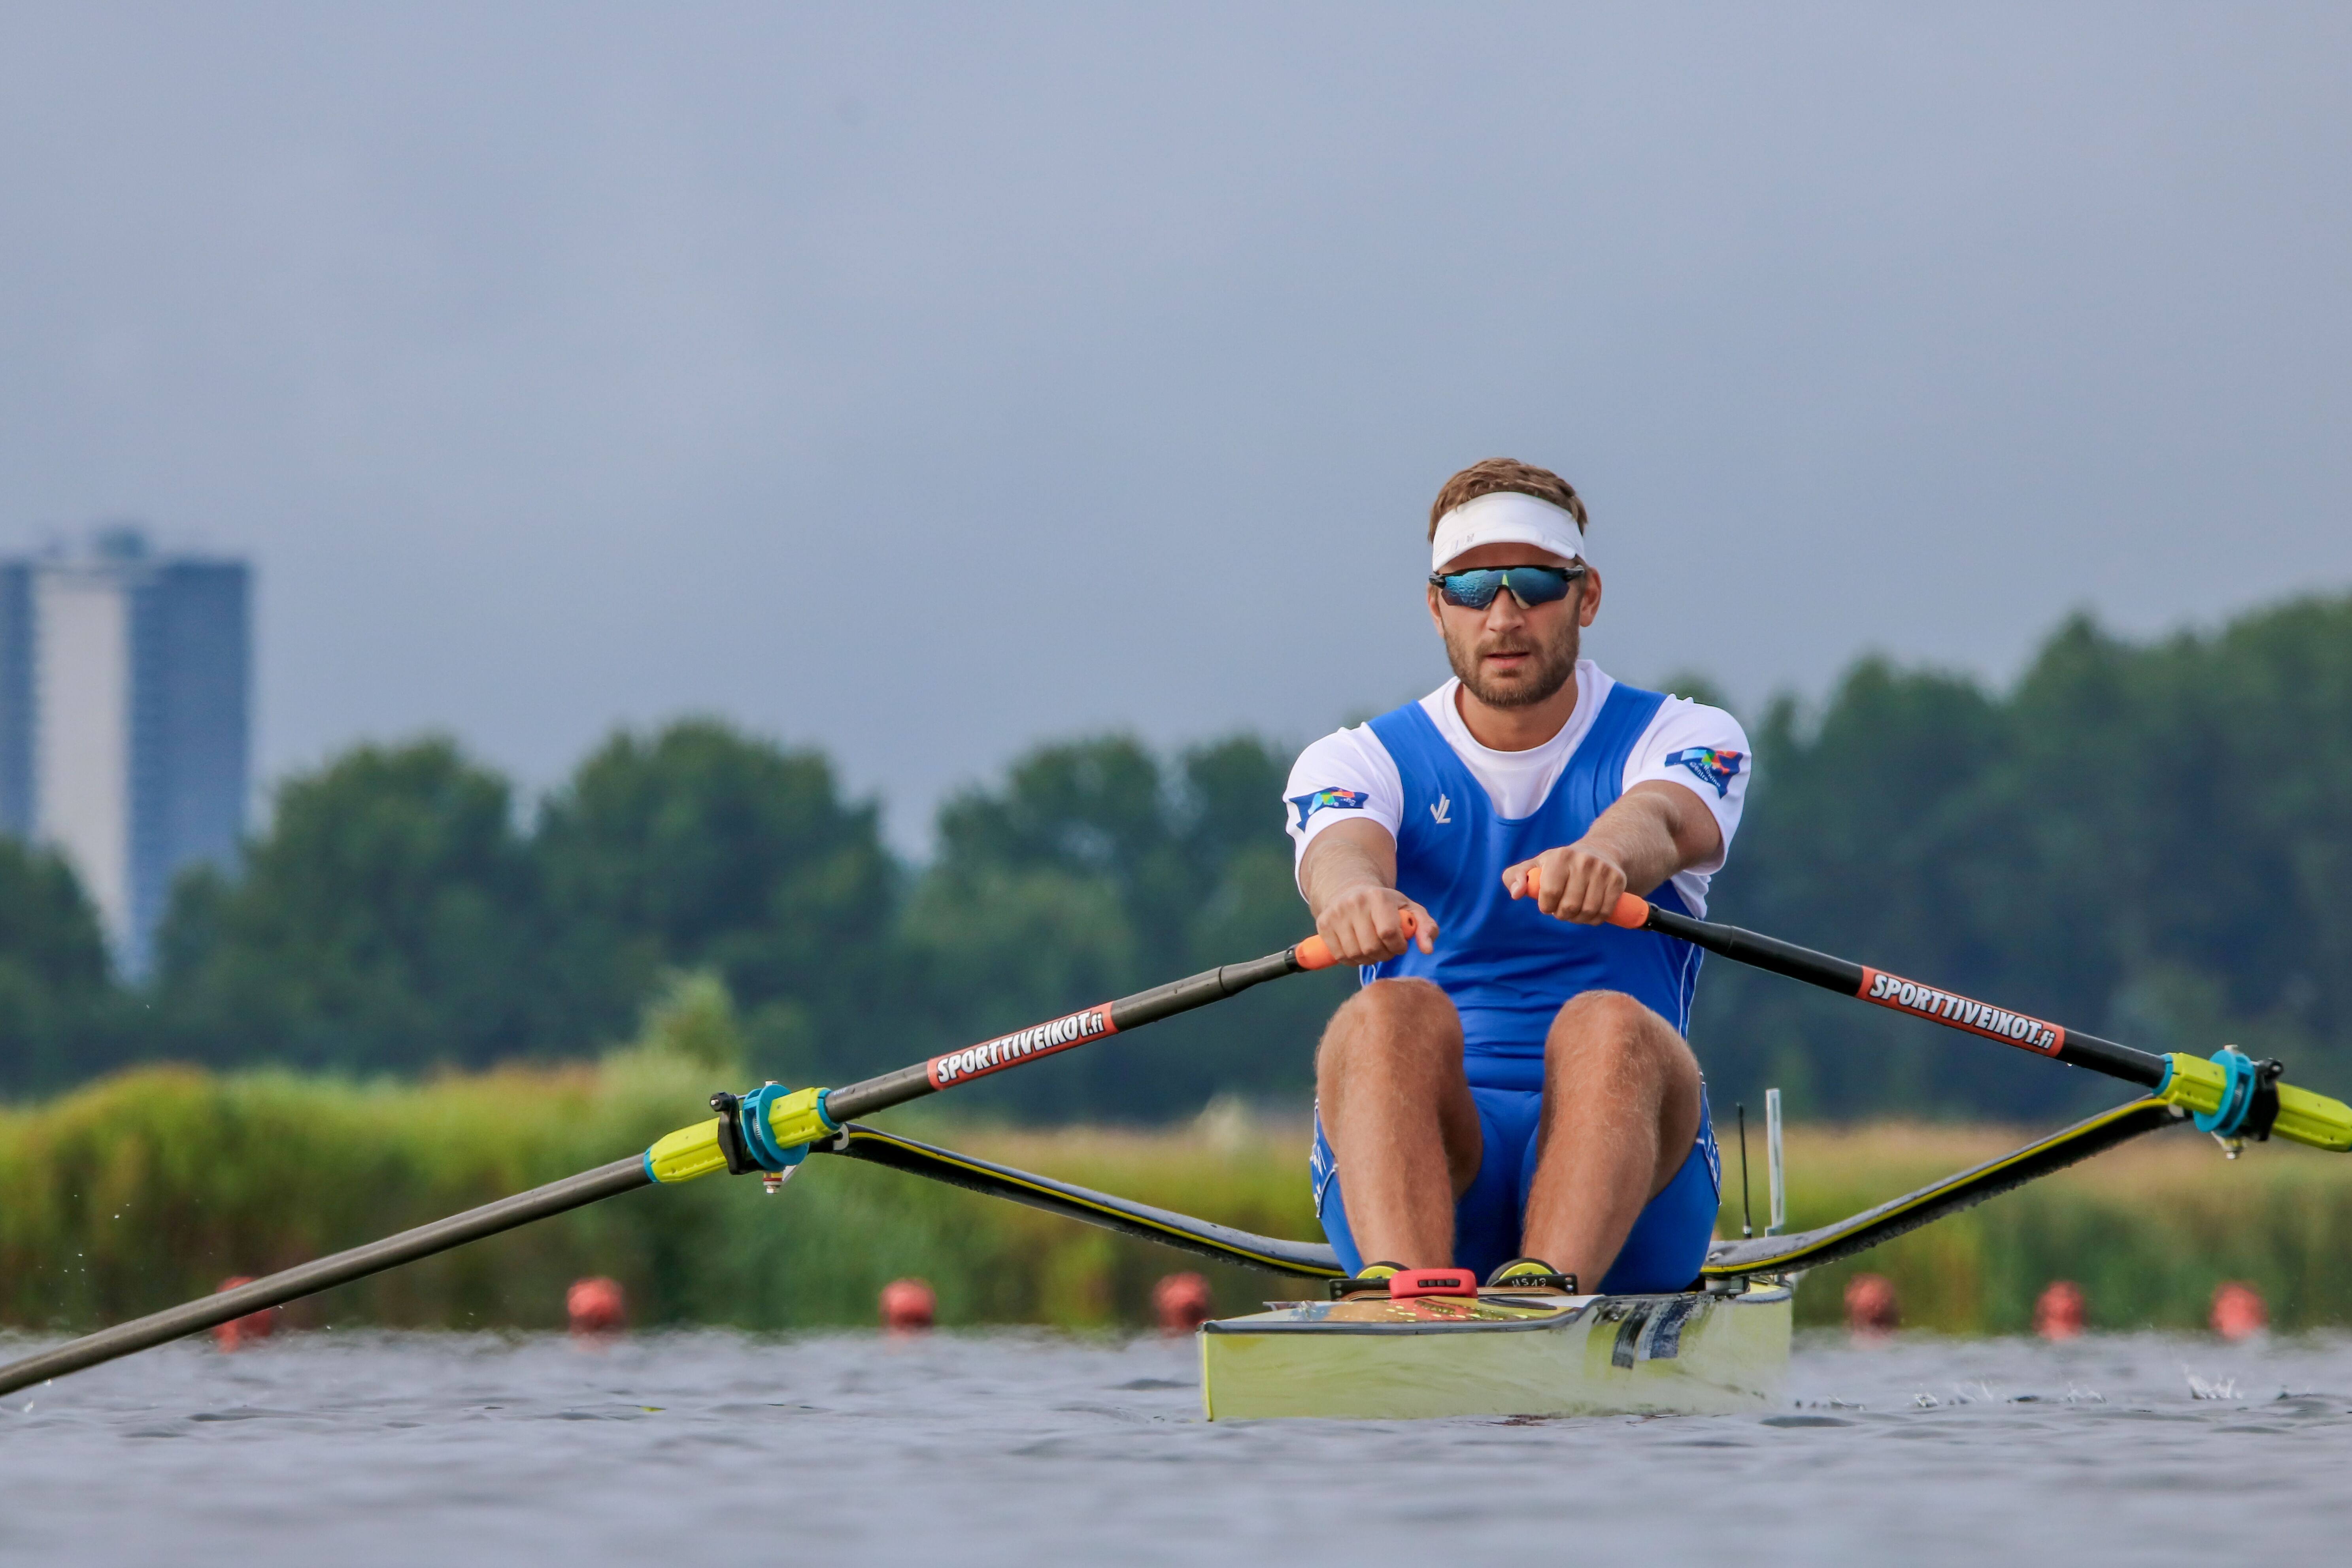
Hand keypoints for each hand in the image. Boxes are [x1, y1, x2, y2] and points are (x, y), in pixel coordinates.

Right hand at [1315, 883, 1438, 965]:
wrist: (1352, 891)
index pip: (1388, 932)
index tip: (1400, 945)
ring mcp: (1336, 913)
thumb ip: (1426, 928)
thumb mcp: (1411, 911)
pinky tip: (1359, 950)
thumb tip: (1427, 950)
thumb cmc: (1387, 906)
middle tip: (1387, 949)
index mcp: (1378, 897)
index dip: (1397, 946)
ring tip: (1374, 949)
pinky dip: (1352, 960)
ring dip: (1368, 959)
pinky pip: (1340, 956)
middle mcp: (1354, 902)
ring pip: (1355, 954)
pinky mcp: (1323, 924)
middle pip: (1371, 946)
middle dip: (1384, 954)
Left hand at [1503, 843, 1627, 924]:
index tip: (1547, 905)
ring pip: (1588, 911)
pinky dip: (1595, 920)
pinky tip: (1589, 914)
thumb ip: (1515, 876)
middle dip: (1562, 915)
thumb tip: (1516, 894)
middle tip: (1562, 910)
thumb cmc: (1561, 864)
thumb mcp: (1536, 865)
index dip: (1546, 906)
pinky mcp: (1618, 880)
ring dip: (1579, 919)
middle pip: (1570, 906)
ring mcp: (1603, 870)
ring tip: (1574, 912)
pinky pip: (1605, 912)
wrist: (1600, 851)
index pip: (1550, 892)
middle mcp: (1583, 861)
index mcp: (1560, 856)